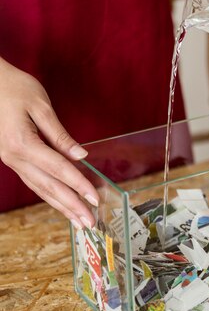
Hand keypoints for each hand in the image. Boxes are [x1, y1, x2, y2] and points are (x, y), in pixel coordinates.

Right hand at [0, 58, 98, 227]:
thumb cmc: (16, 89)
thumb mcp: (41, 106)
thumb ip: (60, 135)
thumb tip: (80, 156)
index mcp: (22, 143)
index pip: (58, 169)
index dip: (78, 184)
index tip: (95, 198)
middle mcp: (14, 157)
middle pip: (48, 186)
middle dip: (71, 205)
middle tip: (90, 222)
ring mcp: (11, 160)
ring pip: (40, 189)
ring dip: (61, 206)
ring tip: (79, 221)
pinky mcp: (13, 159)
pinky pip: (34, 181)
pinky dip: (49, 195)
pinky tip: (61, 203)